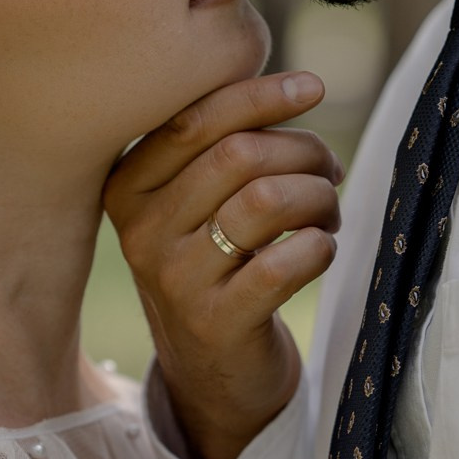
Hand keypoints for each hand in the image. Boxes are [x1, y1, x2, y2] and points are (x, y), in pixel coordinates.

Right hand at [103, 71, 342, 458]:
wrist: (214, 372)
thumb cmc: (219, 264)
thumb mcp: (197, 202)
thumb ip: (221, 144)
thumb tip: (291, 86)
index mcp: (128, 187)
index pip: (195, 120)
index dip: (260, 95)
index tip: (312, 87)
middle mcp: (141, 232)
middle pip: (237, 155)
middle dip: (302, 151)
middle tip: (330, 170)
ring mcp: (175, 280)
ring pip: (266, 201)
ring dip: (317, 197)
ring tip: (327, 211)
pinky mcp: (216, 323)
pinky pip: (285, 262)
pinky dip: (318, 246)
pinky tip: (319, 250)